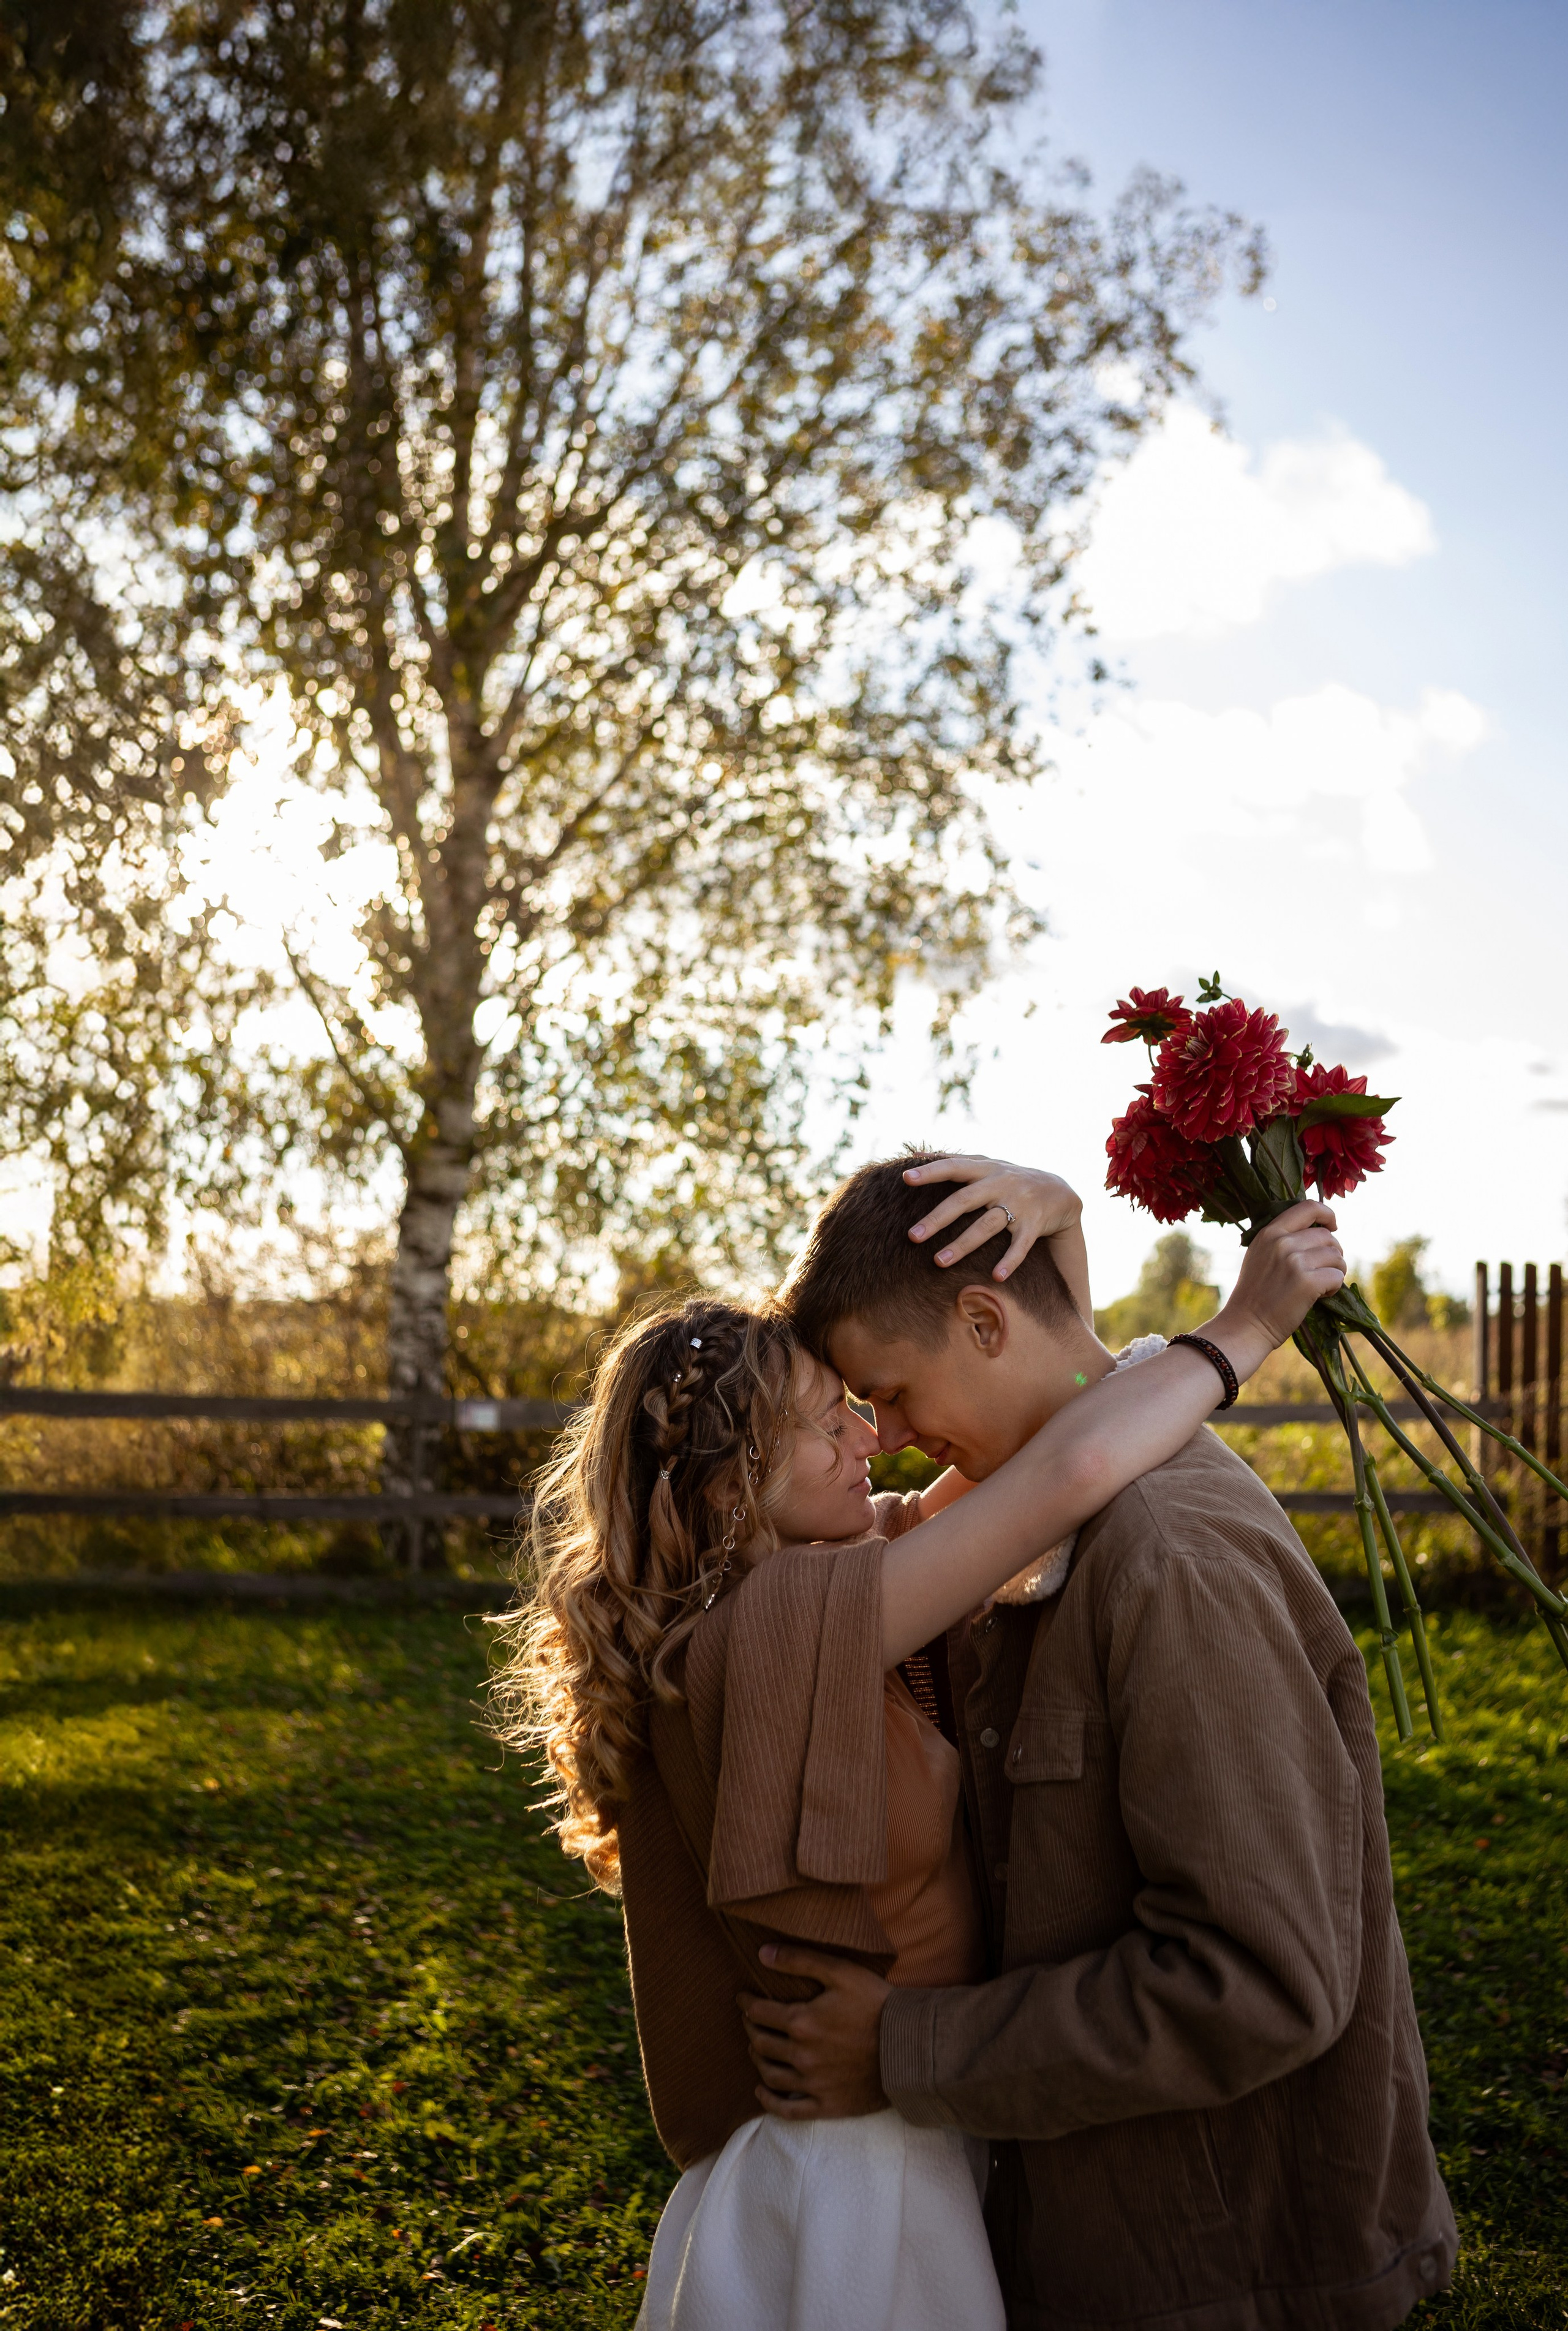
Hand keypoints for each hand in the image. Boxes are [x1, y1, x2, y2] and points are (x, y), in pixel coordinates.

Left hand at [737, 1945, 891, 2119]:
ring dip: (757, 2060)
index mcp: (802, 2022)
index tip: (742, 1998)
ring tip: (756, 2048)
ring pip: (769, 2075)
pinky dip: (769, 2102)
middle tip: (750, 2021)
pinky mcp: (826, 2105)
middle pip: (761, 2043)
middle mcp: (801, 2055)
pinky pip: (788, 2110)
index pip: (759, 2013)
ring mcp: (813, 2084)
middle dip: (750, 2029)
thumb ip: (800, 1960)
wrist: (910, 2047)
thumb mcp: (841, 1972)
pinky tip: (761, 2092)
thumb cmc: (877, 2004)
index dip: (746, 2004)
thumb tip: (762, 1953)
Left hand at [904, 1156, 1081, 1283]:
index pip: (954, 1166)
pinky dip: (1010, 1261)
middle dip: (938, 1218)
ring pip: (987, 1225)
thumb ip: (952, 1160)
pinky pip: (1020, 1245)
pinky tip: (995, 1277)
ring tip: (939, 1262)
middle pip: (965, 1200)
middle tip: (912, 1236)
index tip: (905, 1177)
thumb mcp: (985, 1164)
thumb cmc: (1009, 1179)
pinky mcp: (1034, 1224)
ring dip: (963, 1244)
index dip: (930, 1171)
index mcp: (985, 1168)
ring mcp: (1019, 1204)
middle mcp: (1000, 1183)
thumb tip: (913, 1155)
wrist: (1059, 1192)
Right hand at [1213, 1201, 1345, 1371]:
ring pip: (1336, 1257)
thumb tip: (1317, 1229)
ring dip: (1335, 1271)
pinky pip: (1337, 1277)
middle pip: (1327, 1237)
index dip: (1327, 1214)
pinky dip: (1334, 1287)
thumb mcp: (1259, 1254)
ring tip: (1321, 1285)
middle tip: (1323, 1270)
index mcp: (1270, 1232)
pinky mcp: (1307, 1283)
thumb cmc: (1255, 1293)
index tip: (1333, 1227)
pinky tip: (1320, 1296)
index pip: (1308, 1207)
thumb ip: (1281, 1239)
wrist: (1246, 1325)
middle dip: (1333, 1253)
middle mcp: (1282, 1242)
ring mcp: (1295, 1262)